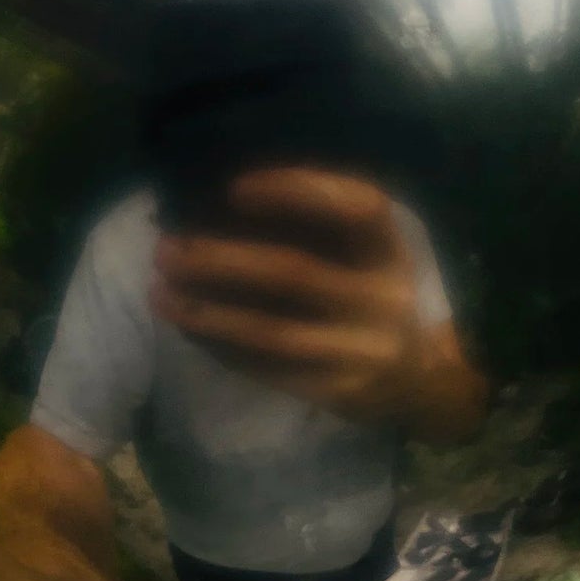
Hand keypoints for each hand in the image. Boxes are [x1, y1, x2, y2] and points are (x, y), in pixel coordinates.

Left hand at [154, 167, 486, 435]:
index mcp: (390, 249)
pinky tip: (189, 326)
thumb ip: (314, 227)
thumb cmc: (370, 294)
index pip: (355, 208)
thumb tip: (216, 198)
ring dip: (208, 312)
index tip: (235, 187)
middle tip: (167, 247)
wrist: (418, 380)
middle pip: (295, 274)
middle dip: (221, 259)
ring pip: (271, 331)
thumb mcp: (366, 254)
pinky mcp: (338, 393)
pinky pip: (268, 369)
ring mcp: (362, 351)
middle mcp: (383, 298)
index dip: (298, 191)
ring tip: (161, 291)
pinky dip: (221, 346)